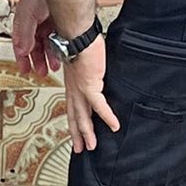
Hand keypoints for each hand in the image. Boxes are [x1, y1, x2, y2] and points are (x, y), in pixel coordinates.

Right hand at [12, 0, 56, 76]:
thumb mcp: (27, 15)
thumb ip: (24, 34)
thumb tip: (22, 50)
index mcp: (23, 23)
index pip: (20, 46)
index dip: (22, 59)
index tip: (25, 70)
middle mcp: (35, 23)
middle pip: (34, 47)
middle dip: (37, 60)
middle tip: (41, 72)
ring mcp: (47, 21)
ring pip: (47, 43)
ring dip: (49, 55)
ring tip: (53, 65)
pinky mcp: (59, 19)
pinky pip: (57, 37)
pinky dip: (57, 46)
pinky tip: (60, 51)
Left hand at [60, 38, 119, 152]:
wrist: (78, 35)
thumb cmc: (82, 43)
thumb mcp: (86, 63)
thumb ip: (92, 74)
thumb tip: (100, 76)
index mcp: (72, 85)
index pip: (71, 109)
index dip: (73, 123)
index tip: (76, 134)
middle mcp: (74, 90)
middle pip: (75, 118)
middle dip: (77, 135)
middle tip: (79, 149)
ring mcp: (80, 90)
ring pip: (83, 117)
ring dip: (87, 133)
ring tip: (92, 146)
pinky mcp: (90, 86)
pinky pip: (99, 106)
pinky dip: (107, 117)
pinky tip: (114, 126)